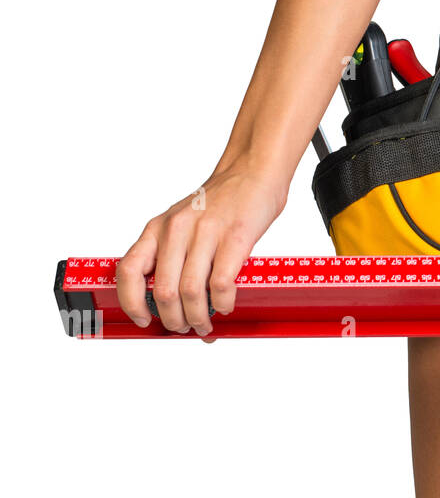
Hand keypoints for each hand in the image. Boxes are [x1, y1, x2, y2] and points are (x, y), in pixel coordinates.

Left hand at [116, 163, 286, 340]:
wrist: (253, 170)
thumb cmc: (223, 201)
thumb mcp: (183, 221)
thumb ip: (173, 253)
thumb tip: (173, 299)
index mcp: (158, 227)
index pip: (129, 270)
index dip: (132, 302)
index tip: (143, 319)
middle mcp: (177, 229)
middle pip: (164, 291)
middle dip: (174, 320)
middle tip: (185, 327)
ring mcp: (206, 232)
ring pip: (191, 292)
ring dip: (198, 317)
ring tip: (206, 324)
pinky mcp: (235, 236)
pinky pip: (221, 283)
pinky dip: (223, 302)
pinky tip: (227, 304)